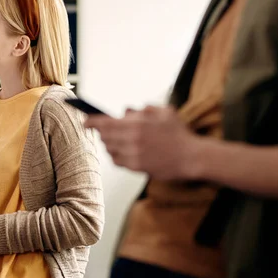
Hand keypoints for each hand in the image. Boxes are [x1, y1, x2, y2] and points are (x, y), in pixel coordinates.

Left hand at [84, 105, 200, 180]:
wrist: (192, 157)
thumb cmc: (179, 133)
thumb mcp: (164, 113)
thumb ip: (144, 110)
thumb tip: (126, 112)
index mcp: (137, 124)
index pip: (105, 122)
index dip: (91, 121)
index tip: (85, 120)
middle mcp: (132, 140)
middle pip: (105, 136)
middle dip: (101, 132)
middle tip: (102, 129)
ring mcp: (133, 155)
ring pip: (109, 149)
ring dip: (109, 143)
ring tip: (116, 140)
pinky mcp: (136, 167)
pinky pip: (117, 161)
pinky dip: (116, 155)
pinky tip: (122, 151)